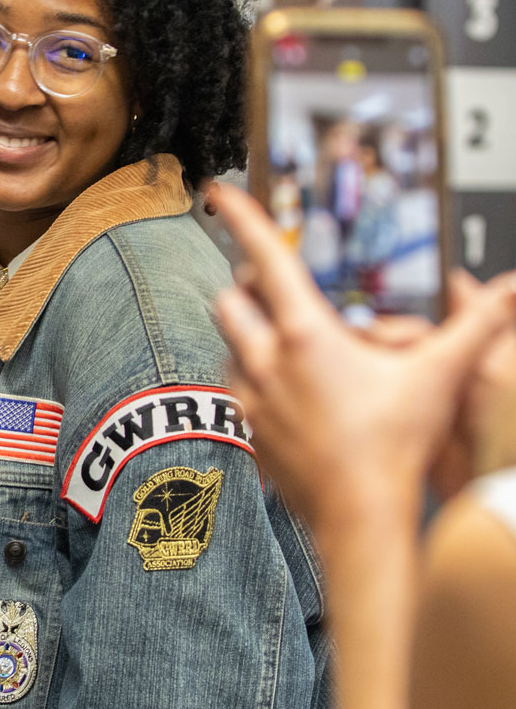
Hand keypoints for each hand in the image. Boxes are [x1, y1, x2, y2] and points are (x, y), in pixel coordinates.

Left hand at [212, 183, 515, 545]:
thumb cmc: (396, 446)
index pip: (266, 257)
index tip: (223, 191)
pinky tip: (284, 389)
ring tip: (285, 343)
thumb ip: (475, 325)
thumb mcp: (437, 376)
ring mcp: (248, 394)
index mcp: (305, 334)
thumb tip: (512, 291)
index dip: (244, 218)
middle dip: (247, 286)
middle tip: (273, 287)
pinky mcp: (244, 426)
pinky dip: (251, 377)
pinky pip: (233, 386)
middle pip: (231, 298)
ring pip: (228, 343)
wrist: (361, 517)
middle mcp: (264, 357)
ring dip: (248, 335)